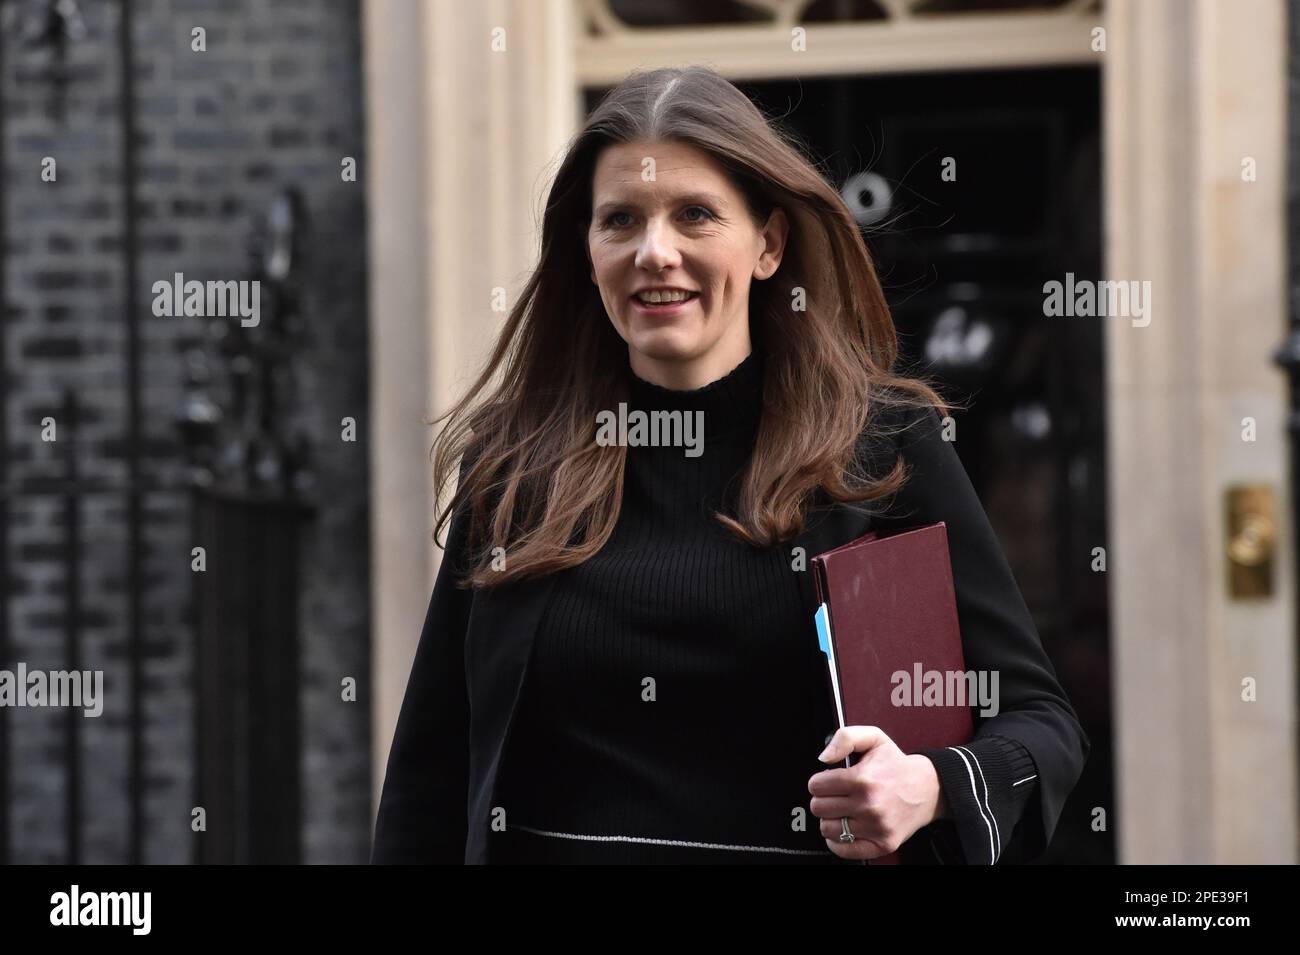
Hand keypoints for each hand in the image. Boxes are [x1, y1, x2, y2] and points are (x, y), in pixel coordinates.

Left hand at [808, 725, 944, 859]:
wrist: (927, 789)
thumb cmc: (896, 764)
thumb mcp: (873, 738)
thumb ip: (844, 738)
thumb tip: (823, 757)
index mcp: (863, 779)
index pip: (816, 786)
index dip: (819, 781)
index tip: (828, 781)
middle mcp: (870, 805)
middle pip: (818, 808)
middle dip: (823, 799)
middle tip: (836, 795)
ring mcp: (876, 827)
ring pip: (827, 829)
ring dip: (831, 819)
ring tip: (843, 810)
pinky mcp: (883, 844)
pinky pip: (844, 849)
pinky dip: (838, 841)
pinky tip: (845, 827)